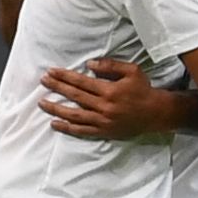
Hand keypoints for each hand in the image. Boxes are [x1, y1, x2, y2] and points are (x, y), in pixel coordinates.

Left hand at [39, 58, 181, 139]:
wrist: (155, 114)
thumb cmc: (143, 90)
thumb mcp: (132, 71)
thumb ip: (110, 66)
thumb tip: (89, 64)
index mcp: (110, 90)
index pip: (81, 82)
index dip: (65, 76)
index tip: (51, 71)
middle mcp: (104, 106)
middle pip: (75, 96)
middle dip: (57, 88)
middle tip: (43, 81)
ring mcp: (103, 121)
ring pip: (74, 115)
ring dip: (56, 109)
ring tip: (42, 103)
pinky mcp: (104, 132)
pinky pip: (82, 131)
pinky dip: (67, 128)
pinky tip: (55, 123)